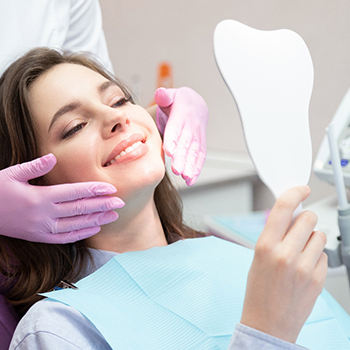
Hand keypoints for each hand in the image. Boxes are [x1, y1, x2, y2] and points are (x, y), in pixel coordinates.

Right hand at [0, 154, 123, 243]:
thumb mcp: (12, 173)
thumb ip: (35, 166)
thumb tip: (52, 157)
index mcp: (40, 197)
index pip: (75, 192)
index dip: (95, 191)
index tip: (111, 189)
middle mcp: (45, 214)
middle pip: (80, 209)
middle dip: (103, 205)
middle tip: (121, 202)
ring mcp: (42, 229)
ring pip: (77, 225)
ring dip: (97, 220)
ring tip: (114, 215)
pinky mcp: (39, 238)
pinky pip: (65, 238)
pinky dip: (82, 234)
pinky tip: (95, 228)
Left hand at [154, 87, 207, 185]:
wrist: (196, 105)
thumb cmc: (178, 102)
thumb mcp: (171, 95)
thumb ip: (165, 95)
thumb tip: (160, 94)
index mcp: (182, 115)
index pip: (177, 128)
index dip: (173, 139)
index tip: (169, 151)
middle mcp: (191, 127)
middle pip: (186, 143)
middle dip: (182, 157)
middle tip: (176, 169)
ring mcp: (197, 137)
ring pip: (194, 152)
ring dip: (190, 166)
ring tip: (185, 177)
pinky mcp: (200, 146)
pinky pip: (200, 158)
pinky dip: (196, 170)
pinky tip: (190, 180)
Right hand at [240, 186, 327, 342]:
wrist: (267, 323)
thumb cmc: (258, 290)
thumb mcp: (257, 257)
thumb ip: (274, 234)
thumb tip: (290, 215)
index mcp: (265, 246)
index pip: (284, 208)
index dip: (295, 193)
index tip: (302, 189)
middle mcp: (285, 254)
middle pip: (307, 218)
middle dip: (304, 219)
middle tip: (298, 228)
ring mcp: (304, 267)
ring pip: (319, 234)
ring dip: (311, 238)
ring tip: (300, 252)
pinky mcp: (318, 278)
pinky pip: (324, 254)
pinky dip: (317, 256)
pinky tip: (305, 267)